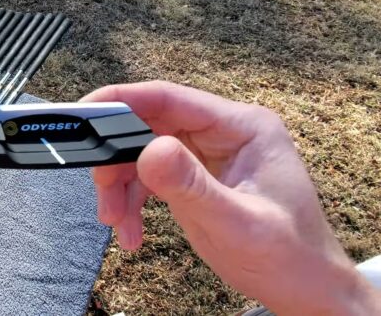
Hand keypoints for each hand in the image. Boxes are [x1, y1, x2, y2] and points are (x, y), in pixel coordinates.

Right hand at [83, 81, 380, 314]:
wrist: (304, 288)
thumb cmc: (287, 257)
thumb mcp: (237, 224)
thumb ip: (192, 187)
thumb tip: (148, 152)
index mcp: (242, 127)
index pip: (170, 98)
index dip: (121, 101)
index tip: (82, 113)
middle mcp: (222, 131)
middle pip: (147, 125)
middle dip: (117, 160)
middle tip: (101, 191)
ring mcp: (206, 152)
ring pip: (141, 151)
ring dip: (119, 186)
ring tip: (116, 222)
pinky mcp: (194, 174)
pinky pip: (148, 176)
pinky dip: (131, 201)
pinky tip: (130, 231)